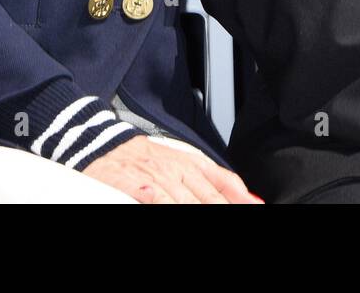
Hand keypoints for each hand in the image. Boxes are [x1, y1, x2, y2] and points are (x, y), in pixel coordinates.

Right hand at [82, 136, 261, 203]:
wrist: (104, 142)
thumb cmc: (143, 157)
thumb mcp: (180, 161)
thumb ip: (212, 179)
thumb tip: (249, 197)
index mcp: (191, 163)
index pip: (223, 182)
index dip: (240, 197)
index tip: (256, 207)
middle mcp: (178, 169)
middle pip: (208, 197)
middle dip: (223, 208)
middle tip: (240, 217)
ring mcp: (156, 176)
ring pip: (184, 200)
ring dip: (198, 209)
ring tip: (215, 217)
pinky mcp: (133, 182)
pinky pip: (152, 196)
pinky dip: (161, 201)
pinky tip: (163, 203)